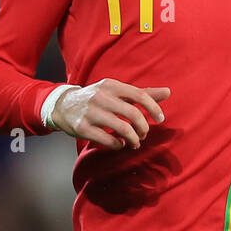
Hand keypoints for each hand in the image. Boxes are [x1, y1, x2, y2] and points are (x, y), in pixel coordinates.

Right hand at [51, 78, 169, 149]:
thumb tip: (168, 92)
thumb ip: (141, 94)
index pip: (139, 95)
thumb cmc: (96, 99)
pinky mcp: (82, 128)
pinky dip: (118, 145)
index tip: (160, 119)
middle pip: (133, 114)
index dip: (153, 108)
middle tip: (143, 135)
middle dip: (143, 128)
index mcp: (111, 85)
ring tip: (134, 143)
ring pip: (122, 129)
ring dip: (133, 139)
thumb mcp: (116, 91)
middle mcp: (101, 97)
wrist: (62, 105)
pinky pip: (107, 140)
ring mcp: (90, 113)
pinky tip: (119, 144)